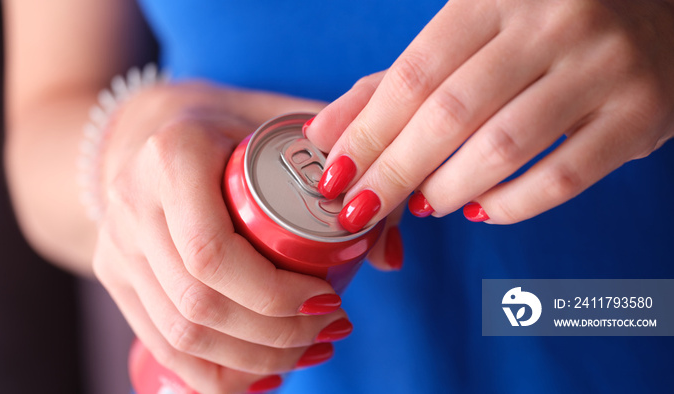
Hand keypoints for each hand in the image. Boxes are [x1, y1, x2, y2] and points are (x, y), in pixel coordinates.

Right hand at [92, 82, 348, 393]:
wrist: (145, 127)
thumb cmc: (229, 122)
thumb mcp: (285, 120)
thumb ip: (346, 166)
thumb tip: (387, 257)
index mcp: (171, 156)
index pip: (212, 253)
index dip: (275, 295)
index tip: (330, 300)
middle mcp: (132, 204)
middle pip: (198, 304)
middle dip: (275, 336)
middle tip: (331, 329)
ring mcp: (116, 246)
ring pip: (179, 334)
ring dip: (253, 361)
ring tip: (310, 352)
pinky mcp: (114, 277)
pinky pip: (160, 344)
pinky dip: (214, 376)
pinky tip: (263, 376)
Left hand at [305, 0, 673, 229]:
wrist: (652, 18)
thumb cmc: (539, 34)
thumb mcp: (464, 40)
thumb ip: (393, 84)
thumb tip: (327, 133)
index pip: (414, 74)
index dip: (368, 133)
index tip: (336, 177)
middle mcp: (554, 22)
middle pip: (450, 114)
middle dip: (393, 173)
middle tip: (361, 209)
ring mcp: (604, 66)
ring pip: (504, 149)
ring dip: (448, 190)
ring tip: (424, 204)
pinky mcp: (641, 115)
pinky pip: (563, 179)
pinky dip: (511, 205)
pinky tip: (482, 209)